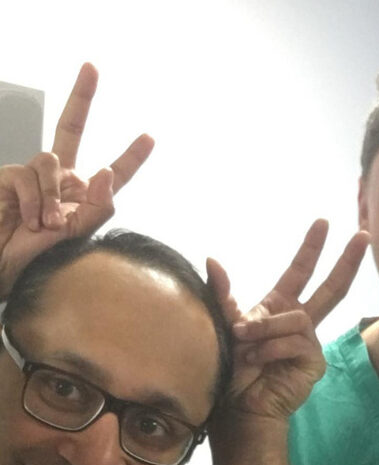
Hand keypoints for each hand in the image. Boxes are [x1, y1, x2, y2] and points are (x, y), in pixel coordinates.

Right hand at [0, 63, 152, 296]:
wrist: (7, 269)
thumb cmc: (43, 259)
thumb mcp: (79, 237)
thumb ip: (99, 207)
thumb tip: (106, 172)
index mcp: (85, 197)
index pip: (113, 174)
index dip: (131, 157)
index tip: (151, 138)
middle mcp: (61, 181)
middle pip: (70, 129)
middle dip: (82, 97)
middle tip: (92, 67)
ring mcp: (35, 176)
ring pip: (52, 162)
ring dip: (51, 198)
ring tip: (46, 226)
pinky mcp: (11, 176)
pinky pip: (29, 175)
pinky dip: (33, 201)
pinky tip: (29, 220)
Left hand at [208, 220, 368, 421]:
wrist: (238, 405)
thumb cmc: (231, 369)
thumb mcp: (224, 325)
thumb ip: (222, 294)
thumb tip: (213, 260)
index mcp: (279, 308)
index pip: (300, 272)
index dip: (311, 248)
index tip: (323, 223)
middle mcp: (300, 322)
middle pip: (331, 288)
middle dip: (346, 262)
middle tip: (362, 236)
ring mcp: (310, 342)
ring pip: (296, 318)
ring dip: (266, 329)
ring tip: (246, 344)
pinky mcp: (314, 362)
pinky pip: (296, 342)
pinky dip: (271, 349)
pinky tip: (259, 362)